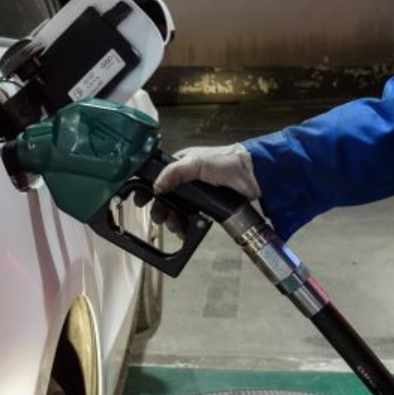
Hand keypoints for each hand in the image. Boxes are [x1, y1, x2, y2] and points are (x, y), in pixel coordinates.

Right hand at [145, 144, 260, 236]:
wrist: (253, 174)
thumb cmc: (225, 162)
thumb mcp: (196, 163)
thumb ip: (174, 172)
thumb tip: (156, 187)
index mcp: (180, 165)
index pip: (156, 177)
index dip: (146, 190)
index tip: (141, 202)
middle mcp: (185, 179)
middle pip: (164, 198)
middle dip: (161, 211)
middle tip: (163, 219)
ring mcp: (195, 194)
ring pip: (176, 210)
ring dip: (173, 221)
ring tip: (176, 227)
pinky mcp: (206, 206)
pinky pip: (190, 218)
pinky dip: (185, 226)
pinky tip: (185, 231)